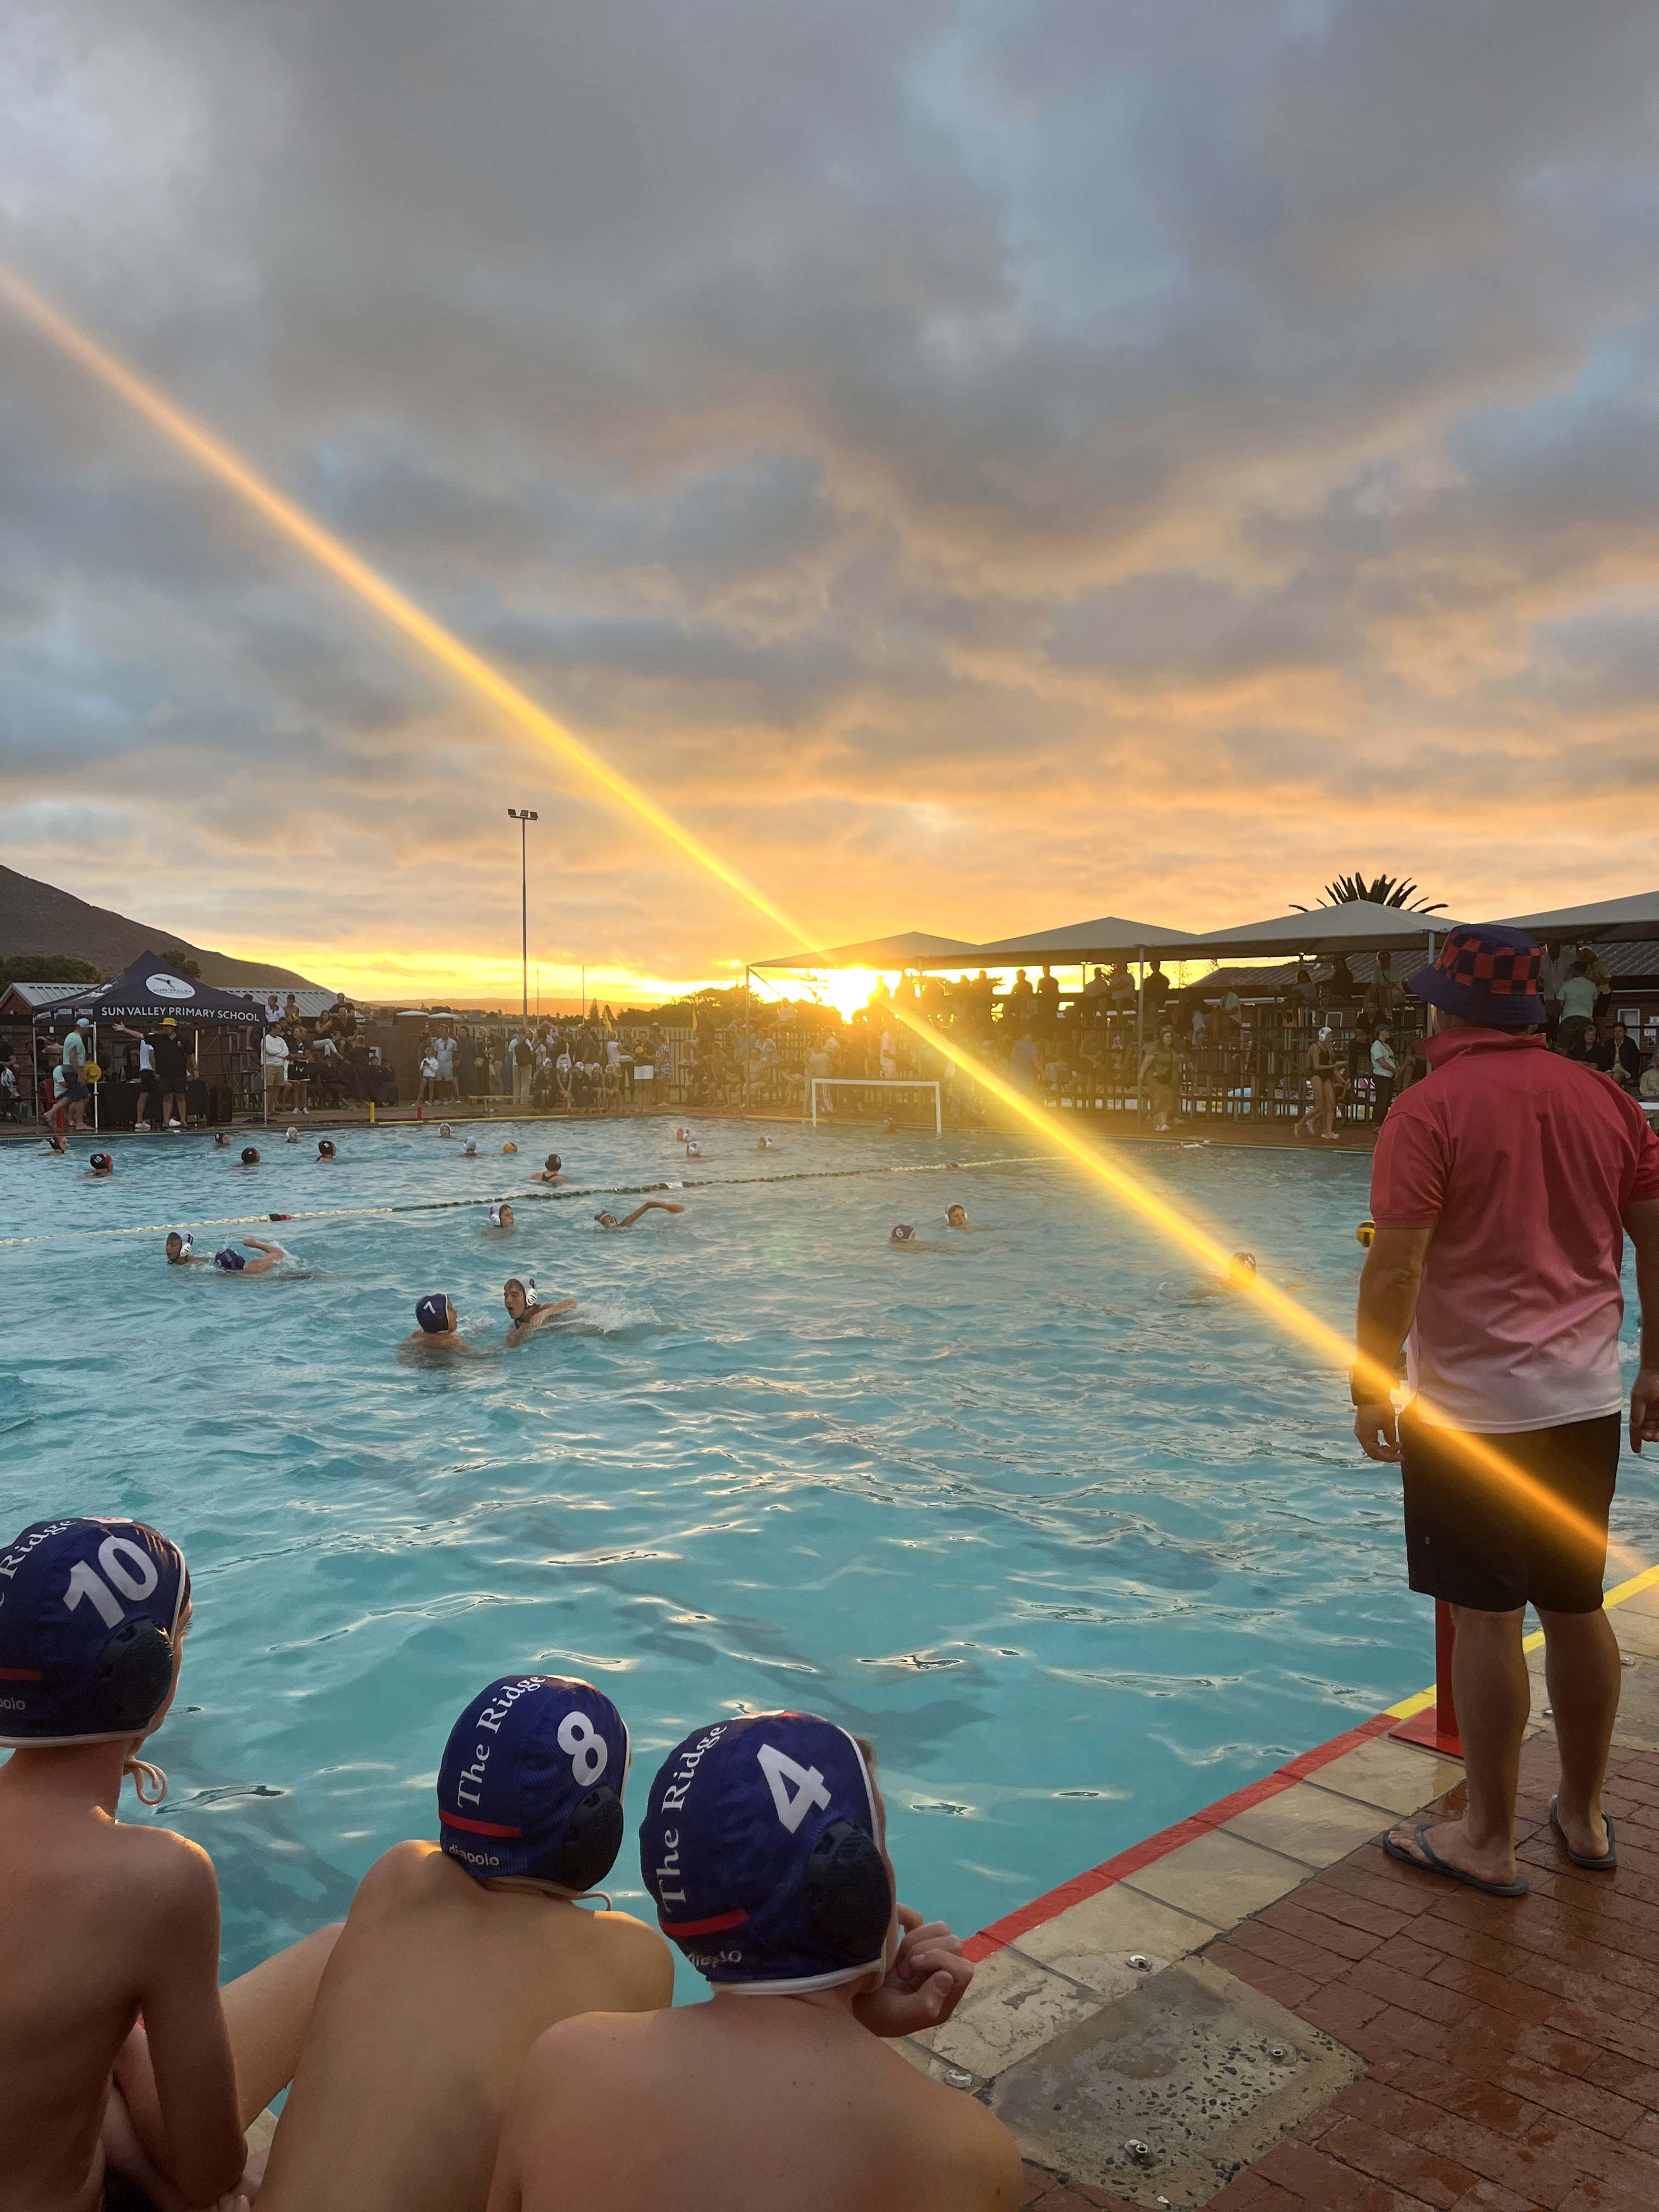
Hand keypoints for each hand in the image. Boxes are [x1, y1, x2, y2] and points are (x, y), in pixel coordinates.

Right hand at [851, 1904, 973, 2038]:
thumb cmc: (874, 2013)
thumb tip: (946, 1976)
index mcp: (944, 1996)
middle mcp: (940, 1974)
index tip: (911, 1969)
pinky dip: (909, 1924)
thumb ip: (926, 2003)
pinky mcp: (910, 1941)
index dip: (940, 1962)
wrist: (850, 2000)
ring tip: (898, 1960)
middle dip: (926, 1952)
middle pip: (954, 1945)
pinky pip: (920, 1920)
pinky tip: (894, 1940)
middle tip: (903, 1969)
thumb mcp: (899, 2017)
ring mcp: (926, 1956)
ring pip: (941, 1930)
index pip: (963, 1969)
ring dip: (917, 1940)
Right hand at [1354, 1400, 1400, 1462]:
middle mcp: (1360, 1435)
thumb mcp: (1388, 1423)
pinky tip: (1389, 1441)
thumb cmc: (1379, 1406)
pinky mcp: (1363, 1427)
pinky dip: (1380, 1443)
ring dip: (1385, 1448)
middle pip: (1373, 1452)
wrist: (1371, 1392)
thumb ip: (1390, 1437)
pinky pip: (1371, 1440)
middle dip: (1388, 1454)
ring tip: (1397, 1445)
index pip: (1377, 1454)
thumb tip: (1392, 1445)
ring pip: (1372, 1447)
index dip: (1390, 1457)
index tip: (1401, 1456)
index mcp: (1365, 1436)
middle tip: (1400, 1453)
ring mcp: (1361, 1431)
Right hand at [1631, 1366, 1658, 1453]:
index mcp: (1638, 1411)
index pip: (1635, 1429)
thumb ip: (1637, 1413)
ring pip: (1657, 1430)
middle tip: (1650, 1437)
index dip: (1635, 1440)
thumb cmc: (1647, 1381)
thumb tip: (1635, 1427)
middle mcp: (1648, 1414)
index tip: (1636, 1450)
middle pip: (1648, 1431)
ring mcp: (1658, 1414)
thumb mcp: (1639, 1398)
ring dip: (1657, 1435)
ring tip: (1656, 1437)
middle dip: (1648, 1437)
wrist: (1658, 1371)